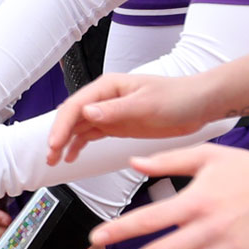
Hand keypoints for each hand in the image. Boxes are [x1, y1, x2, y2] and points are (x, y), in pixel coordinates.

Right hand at [48, 72, 223, 164]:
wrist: (199, 105)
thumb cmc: (177, 97)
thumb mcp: (146, 104)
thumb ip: (116, 110)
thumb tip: (88, 113)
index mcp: (108, 87)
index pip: (76, 106)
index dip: (62, 126)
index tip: (55, 144)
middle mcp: (105, 98)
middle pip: (73, 116)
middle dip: (58, 135)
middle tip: (50, 156)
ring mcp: (110, 112)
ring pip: (79, 127)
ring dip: (65, 142)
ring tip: (55, 161)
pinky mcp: (118, 125)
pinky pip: (92, 134)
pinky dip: (79, 144)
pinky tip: (72, 156)